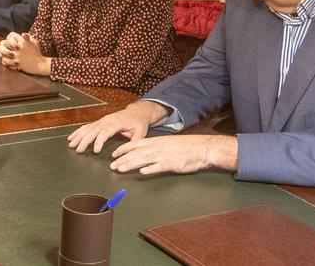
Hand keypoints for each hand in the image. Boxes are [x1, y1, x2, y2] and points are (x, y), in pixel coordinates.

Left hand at [0, 33, 49, 75]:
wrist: (40, 64)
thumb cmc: (37, 52)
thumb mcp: (34, 42)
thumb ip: (28, 36)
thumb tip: (22, 34)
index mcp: (23, 41)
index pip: (11, 35)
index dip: (9, 37)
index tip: (9, 40)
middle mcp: (18, 47)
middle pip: (4, 43)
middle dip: (2, 44)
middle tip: (2, 47)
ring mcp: (17, 55)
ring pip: (3, 52)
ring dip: (1, 52)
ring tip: (1, 53)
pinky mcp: (16, 63)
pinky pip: (5, 60)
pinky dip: (4, 60)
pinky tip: (5, 59)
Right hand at [68, 100, 166, 153]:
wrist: (137, 112)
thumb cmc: (138, 122)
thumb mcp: (140, 132)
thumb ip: (134, 142)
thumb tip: (127, 153)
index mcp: (116, 122)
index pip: (105, 132)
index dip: (99, 141)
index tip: (95, 151)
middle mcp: (107, 120)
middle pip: (93, 130)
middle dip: (84, 140)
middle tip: (78, 150)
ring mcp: (102, 120)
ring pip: (88, 128)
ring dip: (79, 136)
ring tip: (71, 145)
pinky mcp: (99, 122)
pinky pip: (87, 126)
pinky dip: (79, 132)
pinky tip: (72, 137)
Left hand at [109, 134, 237, 173]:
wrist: (202, 148)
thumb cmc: (186, 147)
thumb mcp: (168, 144)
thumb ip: (156, 148)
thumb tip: (144, 154)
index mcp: (156, 142)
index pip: (135, 144)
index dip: (123, 149)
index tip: (113, 154)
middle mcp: (158, 148)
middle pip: (136, 153)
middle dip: (122, 159)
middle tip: (111, 166)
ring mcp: (165, 156)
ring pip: (144, 159)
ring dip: (131, 164)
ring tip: (120, 169)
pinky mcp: (173, 164)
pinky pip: (160, 167)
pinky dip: (150, 169)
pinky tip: (142, 172)